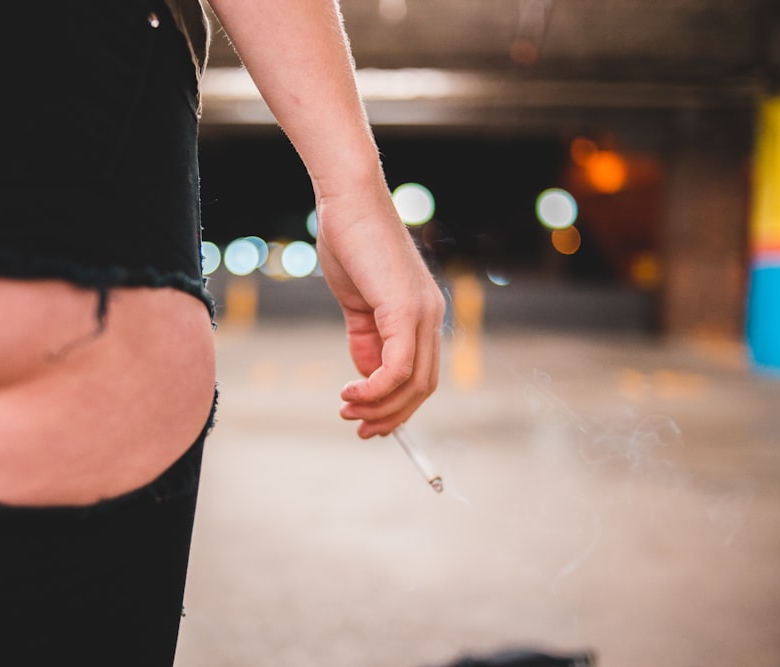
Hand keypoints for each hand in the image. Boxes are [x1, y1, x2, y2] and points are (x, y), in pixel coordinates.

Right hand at [315, 178, 444, 437]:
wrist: (348, 201)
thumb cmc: (350, 243)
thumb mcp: (358, 302)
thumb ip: (366, 339)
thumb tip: (367, 376)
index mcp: (422, 313)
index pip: (421, 375)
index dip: (397, 405)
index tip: (367, 420)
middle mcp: (431, 315)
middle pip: (422, 387)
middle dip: (391, 415)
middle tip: (359, 427)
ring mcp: (422, 312)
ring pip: (413, 383)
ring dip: (380, 407)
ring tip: (348, 410)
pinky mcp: (405, 309)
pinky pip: (398, 367)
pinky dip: (375, 389)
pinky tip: (351, 391)